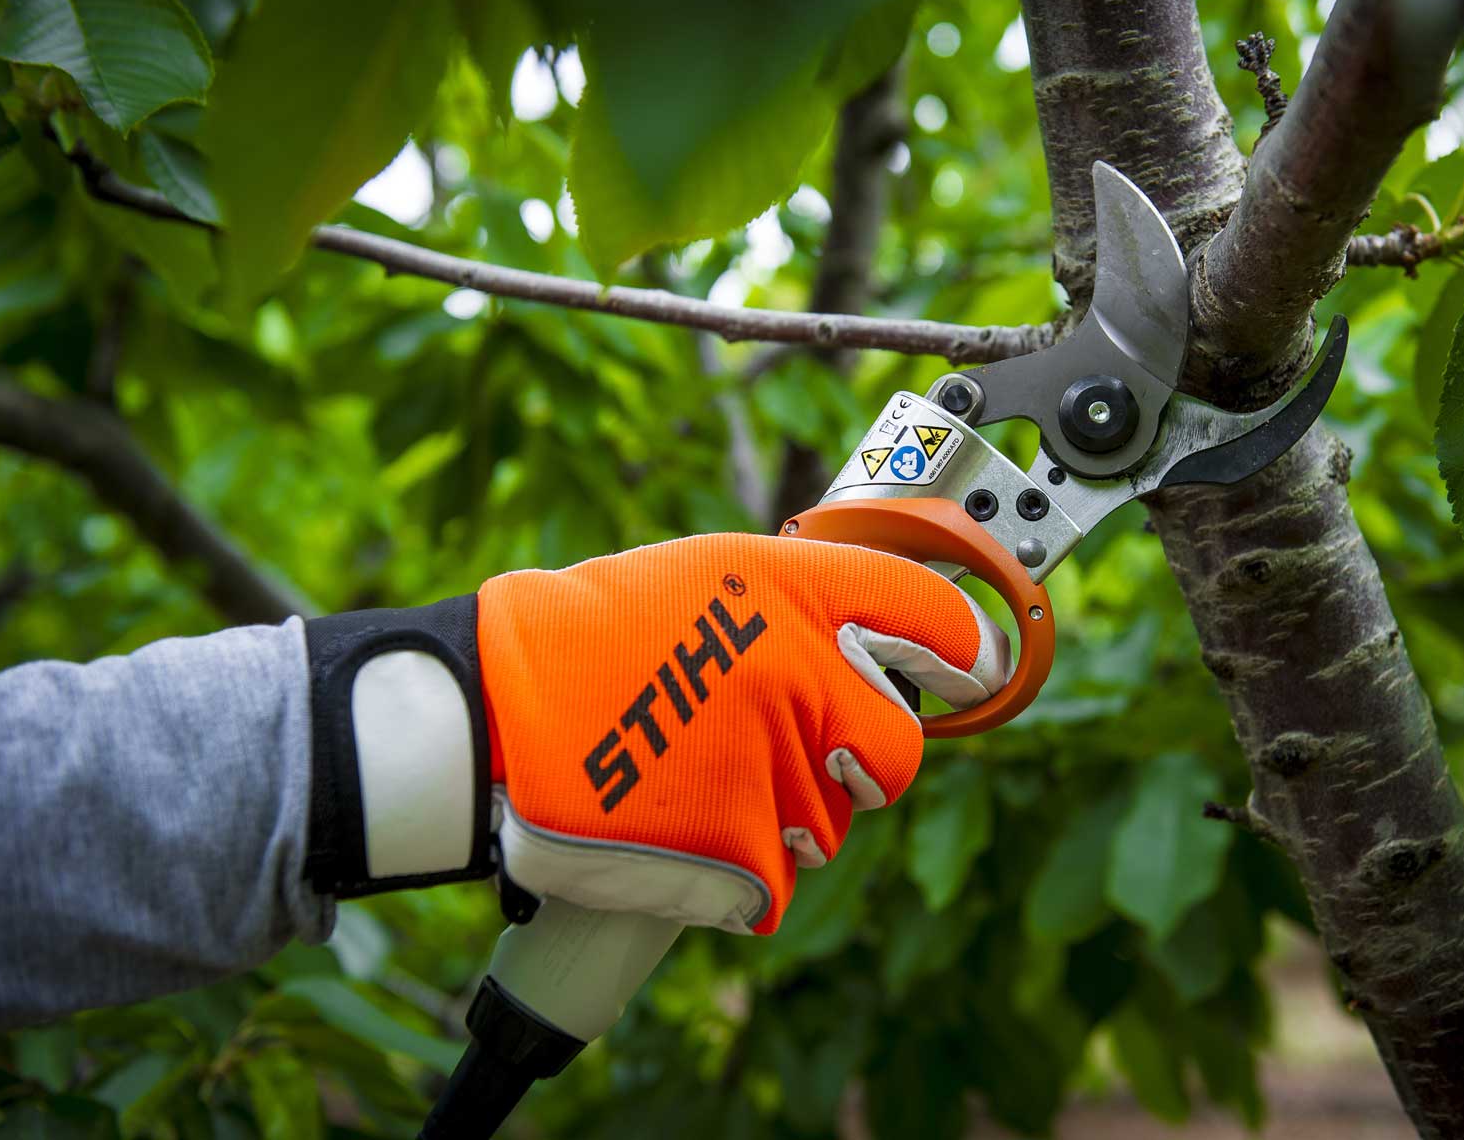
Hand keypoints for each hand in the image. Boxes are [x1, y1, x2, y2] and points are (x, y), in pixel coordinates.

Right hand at [479, 534, 1009, 932]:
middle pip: (894, 753)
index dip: (965, 648)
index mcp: (794, 591)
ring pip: (832, 825)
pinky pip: (778, 883)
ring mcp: (774, 768)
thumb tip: (892, 643)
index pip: (930, 614)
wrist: (492, 716)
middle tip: (788, 751)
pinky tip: (680, 832)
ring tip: (697, 779)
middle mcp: (801, 675)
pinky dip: (736, 873)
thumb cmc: (591, 641)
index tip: (972, 668)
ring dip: (783, 817)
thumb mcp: (705, 580)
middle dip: (856, 762)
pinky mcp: (741, 855)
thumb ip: (803, 605)